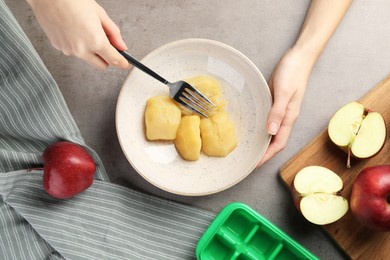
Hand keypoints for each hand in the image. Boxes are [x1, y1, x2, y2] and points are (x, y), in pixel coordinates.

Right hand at [27, 0, 128, 69]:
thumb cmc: (72, 0)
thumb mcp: (100, 14)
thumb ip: (113, 33)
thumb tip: (121, 46)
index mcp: (95, 41)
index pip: (114, 60)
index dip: (122, 62)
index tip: (125, 63)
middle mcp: (82, 50)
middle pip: (101, 65)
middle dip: (107, 58)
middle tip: (107, 44)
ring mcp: (68, 50)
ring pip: (87, 58)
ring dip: (90, 51)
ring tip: (85, 29)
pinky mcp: (58, 47)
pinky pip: (73, 51)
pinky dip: (77, 45)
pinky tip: (73, 30)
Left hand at [257, 47, 312, 166]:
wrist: (298, 57)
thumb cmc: (293, 73)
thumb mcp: (284, 92)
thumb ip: (277, 112)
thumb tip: (270, 131)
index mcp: (289, 117)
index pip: (278, 143)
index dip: (267, 155)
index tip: (255, 164)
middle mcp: (285, 117)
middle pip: (274, 140)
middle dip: (263, 152)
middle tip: (248, 160)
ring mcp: (280, 110)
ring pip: (270, 131)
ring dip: (261, 141)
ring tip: (247, 149)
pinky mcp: (274, 102)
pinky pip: (267, 120)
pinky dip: (260, 127)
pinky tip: (251, 128)